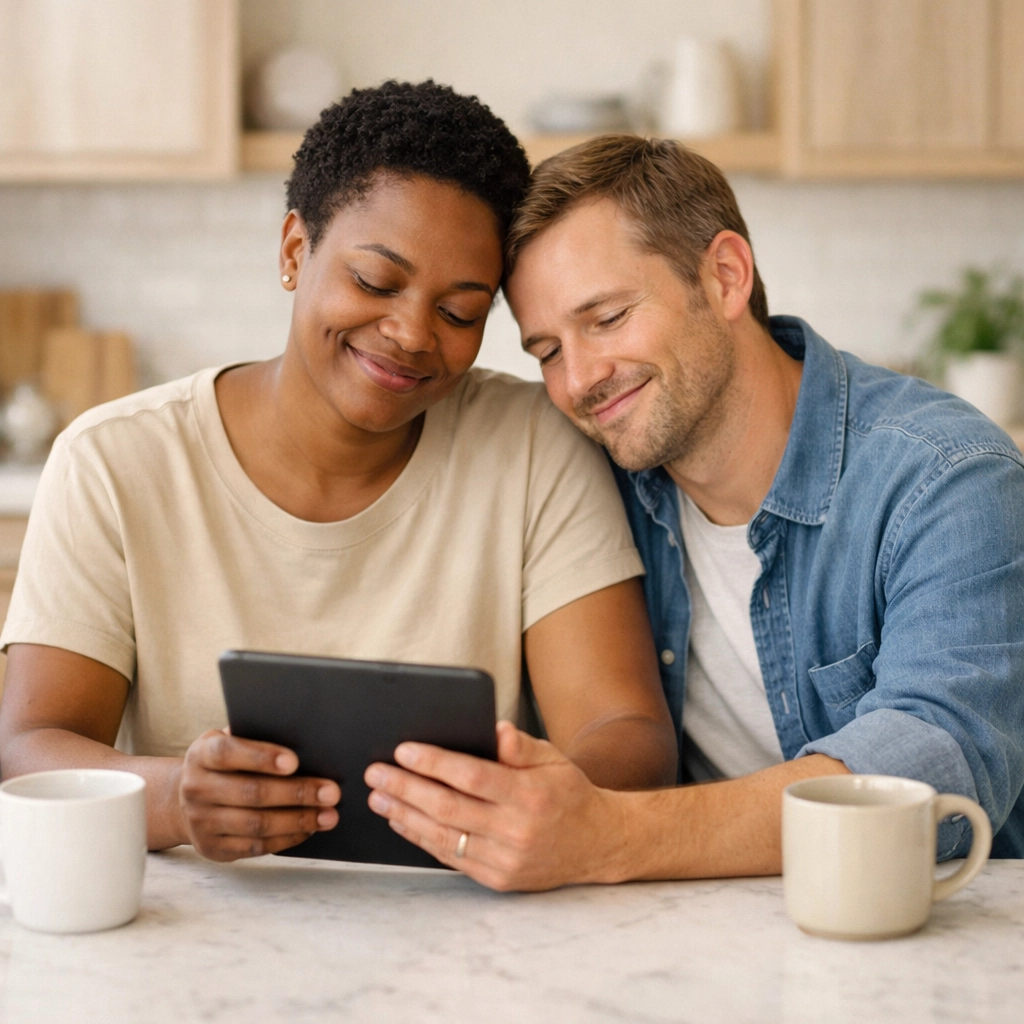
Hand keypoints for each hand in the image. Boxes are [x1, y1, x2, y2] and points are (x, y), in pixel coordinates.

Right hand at [178, 729, 340, 860]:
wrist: (186, 801)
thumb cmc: (226, 764)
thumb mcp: (231, 742)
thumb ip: (256, 739)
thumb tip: (304, 739)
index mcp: (202, 754)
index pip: (229, 752)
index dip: (261, 757)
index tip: (294, 761)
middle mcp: (196, 788)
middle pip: (251, 792)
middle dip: (296, 793)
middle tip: (331, 792)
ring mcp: (202, 821)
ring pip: (256, 824)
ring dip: (298, 820)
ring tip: (329, 815)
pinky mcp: (213, 848)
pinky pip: (255, 847)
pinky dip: (287, 838)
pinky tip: (309, 829)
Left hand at [364, 721, 624, 890]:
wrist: (596, 845)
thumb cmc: (568, 794)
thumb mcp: (554, 759)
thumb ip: (521, 746)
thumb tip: (495, 729)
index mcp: (530, 794)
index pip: (472, 776)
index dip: (434, 763)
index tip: (403, 750)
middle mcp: (516, 830)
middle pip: (448, 808)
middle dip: (406, 788)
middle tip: (376, 774)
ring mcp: (505, 859)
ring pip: (443, 837)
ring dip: (405, 816)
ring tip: (379, 798)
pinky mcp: (498, 879)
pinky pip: (451, 858)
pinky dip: (422, 839)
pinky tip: (403, 821)